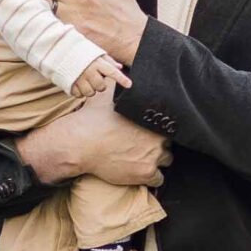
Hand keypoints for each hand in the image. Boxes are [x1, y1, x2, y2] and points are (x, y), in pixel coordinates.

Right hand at [15, 89, 168, 187]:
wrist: (81, 143)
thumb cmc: (93, 118)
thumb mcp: (106, 93)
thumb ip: (118, 81)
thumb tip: (122, 71)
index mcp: (153, 119)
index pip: (168, 125)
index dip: (160, 129)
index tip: (151, 132)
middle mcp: (158, 138)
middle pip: (169, 143)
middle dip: (159, 144)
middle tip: (145, 145)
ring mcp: (154, 157)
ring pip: (167, 161)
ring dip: (158, 160)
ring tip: (144, 158)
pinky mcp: (146, 173)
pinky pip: (159, 179)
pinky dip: (153, 177)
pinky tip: (142, 172)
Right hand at [70, 54, 130, 97]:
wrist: (60, 51)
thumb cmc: (81, 53)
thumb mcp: (95, 53)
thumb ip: (108, 61)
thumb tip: (120, 67)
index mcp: (97, 63)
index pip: (112, 71)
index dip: (122, 79)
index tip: (129, 85)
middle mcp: (89, 71)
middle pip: (101, 87)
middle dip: (100, 85)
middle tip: (95, 78)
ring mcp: (78, 79)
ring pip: (90, 93)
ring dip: (90, 89)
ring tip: (85, 81)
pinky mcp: (69, 85)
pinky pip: (79, 95)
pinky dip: (80, 91)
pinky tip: (77, 83)